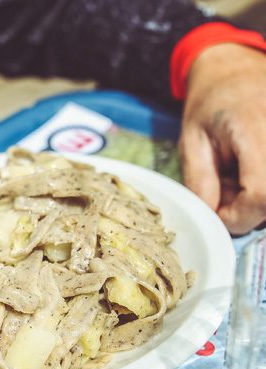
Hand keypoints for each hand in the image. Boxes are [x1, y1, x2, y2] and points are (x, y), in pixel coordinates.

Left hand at [180, 43, 265, 234]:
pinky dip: (262, 185)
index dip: (240, 215)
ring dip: (256, 197)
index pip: (262, 195)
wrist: (235, 69)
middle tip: (222, 188)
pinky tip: (248, 170)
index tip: (218, 214)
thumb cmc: (209, 102)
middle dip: (246, 208)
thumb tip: (212, 217)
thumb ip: (200, 181)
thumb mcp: (191, 141)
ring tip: (235, 174)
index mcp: (254, 129)